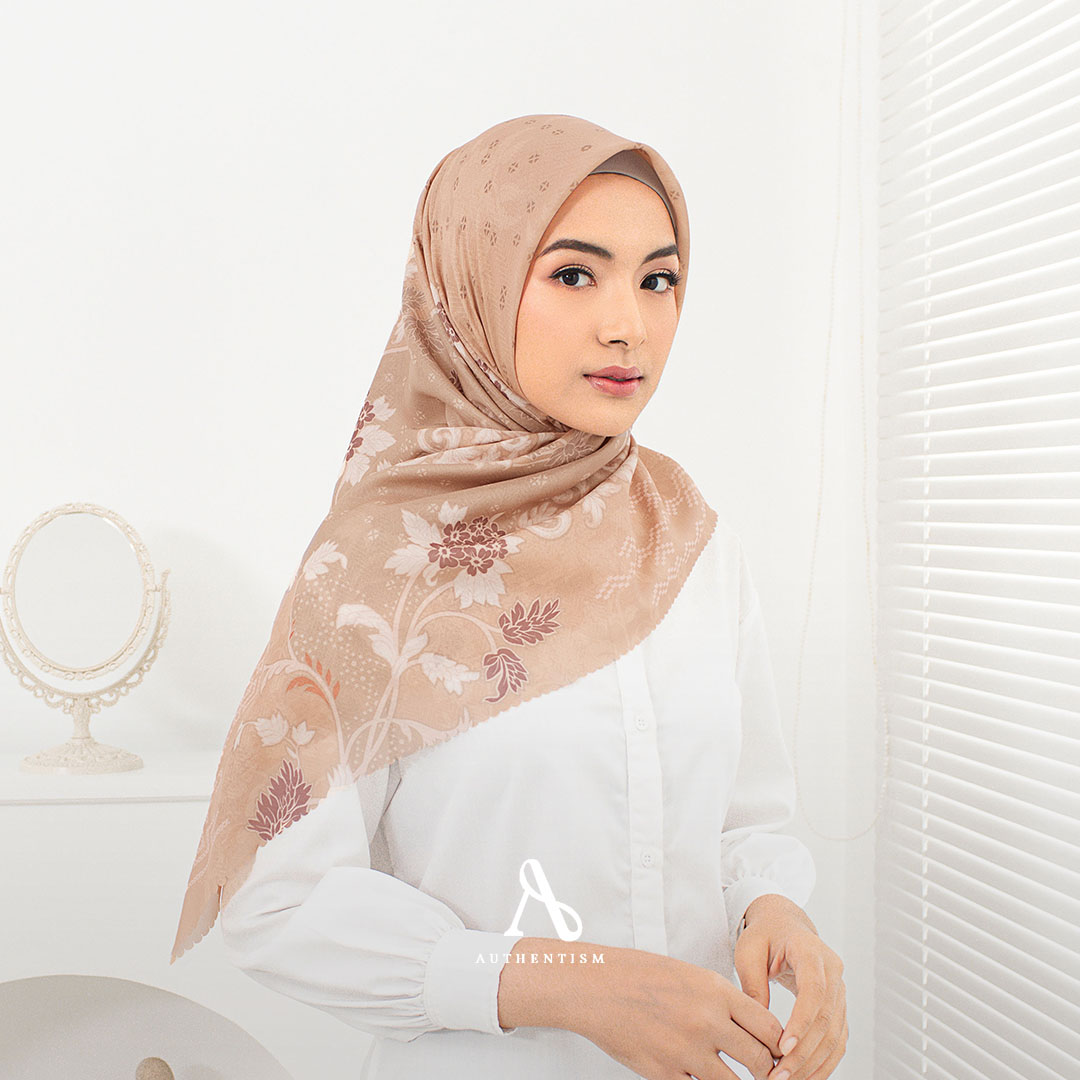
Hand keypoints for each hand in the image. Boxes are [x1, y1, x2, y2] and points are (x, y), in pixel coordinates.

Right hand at [569, 943, 786, 1079]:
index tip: (779, 1052)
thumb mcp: (691, 976)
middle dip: (768, 1073)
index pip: (770, 1027)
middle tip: (767, 1075)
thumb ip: (723, 1001)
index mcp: (716, 992)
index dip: (779, 1045)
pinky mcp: (665, 1074)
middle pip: (759, 1061)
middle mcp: (706, 1022)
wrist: (597, 986)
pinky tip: (700, 1077)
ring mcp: (686, 1051)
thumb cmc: (642, 975)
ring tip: (733, 1078)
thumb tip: (752, 1027)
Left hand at [734, 894, 847, 1079]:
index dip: (801, 1022)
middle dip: (804, 1052)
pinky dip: (824, 1063)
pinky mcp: (838, 1008)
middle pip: (826, 1019)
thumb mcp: (749, 951)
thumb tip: (759, 1027)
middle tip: (779, 1075)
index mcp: (811, 951)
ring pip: (835, 1035)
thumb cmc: (764, 935)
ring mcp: (839, 991)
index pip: (813, 990)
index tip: (783, 1047)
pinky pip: (837, 1041)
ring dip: (813, 1063)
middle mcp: (833, 971)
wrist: (783, 926)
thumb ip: (754, 985)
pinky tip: (805, 1077)